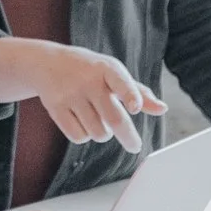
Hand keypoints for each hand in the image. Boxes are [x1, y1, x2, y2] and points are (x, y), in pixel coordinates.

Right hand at [26, 44, 165, 150]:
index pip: (121, 82)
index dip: (129, 95)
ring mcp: (71, 94)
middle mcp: (89, 80)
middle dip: (128, 137)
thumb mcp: (114, 74)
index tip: (134, 108)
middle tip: (135, 146)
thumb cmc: (91, 71)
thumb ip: (139, 92)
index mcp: (107, 68)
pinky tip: (83, 123)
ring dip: (103, 134)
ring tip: (99, 121)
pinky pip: (79, 137)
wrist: (48, 63)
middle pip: (114, 118)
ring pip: (98, 132)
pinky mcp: (56, 108)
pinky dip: (85, 136)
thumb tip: (162, 109)